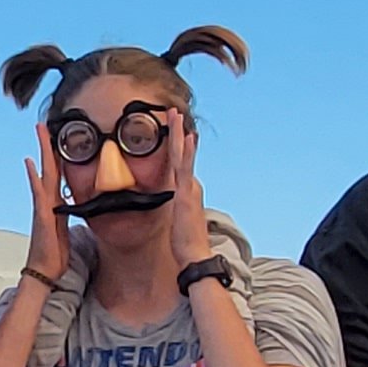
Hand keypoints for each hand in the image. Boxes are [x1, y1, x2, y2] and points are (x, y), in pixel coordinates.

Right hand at [21, 128, 73, 287]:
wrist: (45, 270)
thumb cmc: (55, 253)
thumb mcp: (67, 230)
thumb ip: (69, 215)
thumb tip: (76, 204)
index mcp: (55, 203)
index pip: (58, 173)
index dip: (59, 155)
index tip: (59, 138)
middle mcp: (47, 200)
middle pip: (49, 166)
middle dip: (48, 145)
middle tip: (44, 124)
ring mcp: (43, 206)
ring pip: (44, 172)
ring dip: (42, 152)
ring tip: (40, 132)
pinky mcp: (42, 214)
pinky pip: (38, 191)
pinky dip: (34, 176)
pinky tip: (31, 162)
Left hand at [164, 120, 214, 269]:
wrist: (194, 254)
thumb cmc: (185, 242)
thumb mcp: (178, 221)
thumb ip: (177, 210)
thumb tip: (176, 207)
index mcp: (187, 190)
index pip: (181, 163)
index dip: (178, 145)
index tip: (176, 130)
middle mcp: (190, 185)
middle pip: (182, 153)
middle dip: (177, 132)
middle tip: (173, 112)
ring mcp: (189, 187)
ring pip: (183, 154)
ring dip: (179, 133)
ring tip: (175, 115)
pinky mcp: (186, 193)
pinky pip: (185, 168)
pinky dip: (188, 151)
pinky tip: (188, 137)